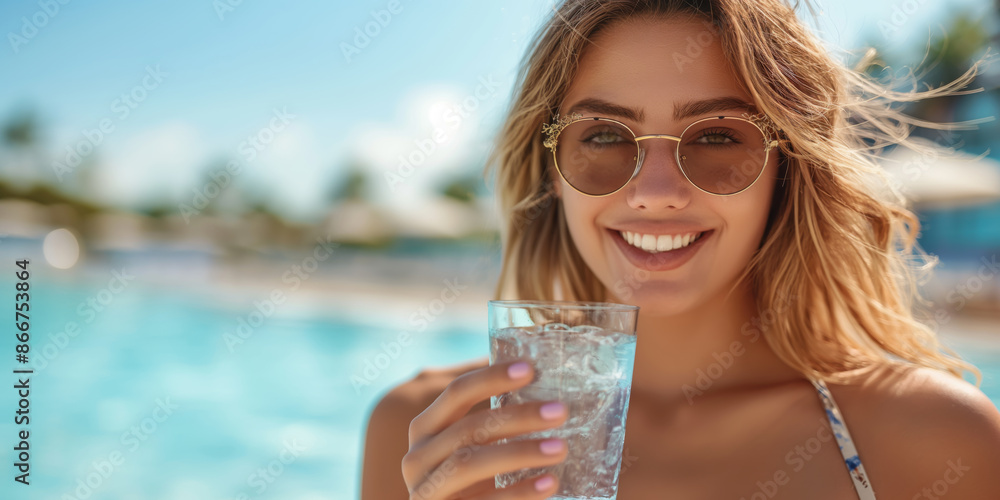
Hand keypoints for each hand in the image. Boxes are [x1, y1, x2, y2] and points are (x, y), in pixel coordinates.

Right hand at [402, 360, 568, 498]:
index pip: (456, 393)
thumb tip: (539, 383)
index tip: (530, 369)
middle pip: (469, 428)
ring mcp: (425, 491)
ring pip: (469, 463)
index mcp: (425, 429)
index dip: (492, 378)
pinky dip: (519, 492)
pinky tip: (550, 482)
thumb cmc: (465, 483)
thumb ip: (490, 423)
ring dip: (520, 453)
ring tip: (561, 448)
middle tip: (560, 411)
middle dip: (518, 417)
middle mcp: (417, 457)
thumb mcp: (467, 449)